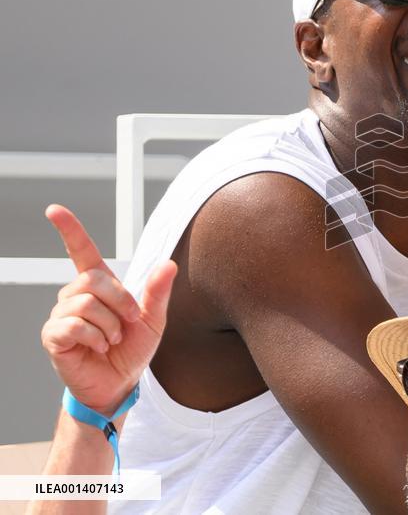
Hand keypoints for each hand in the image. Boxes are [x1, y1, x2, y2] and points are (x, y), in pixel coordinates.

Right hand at [41, 205, 175, 417]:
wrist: (121, 382)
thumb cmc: (134, 349)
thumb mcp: (154, 319)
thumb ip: (158, 292)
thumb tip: (169, 263)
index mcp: (100, 286)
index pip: (80, 251)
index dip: (69, 230)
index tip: (54, 210)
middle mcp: (76, 295)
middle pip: (94, 279)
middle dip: (120, 302)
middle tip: (129, 323)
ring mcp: (62, 314)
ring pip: (86, 304)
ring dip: (109, 326)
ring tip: (112, 340)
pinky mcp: (54, 335)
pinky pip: (74, 325)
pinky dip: (96, 338)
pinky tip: (99, 348)